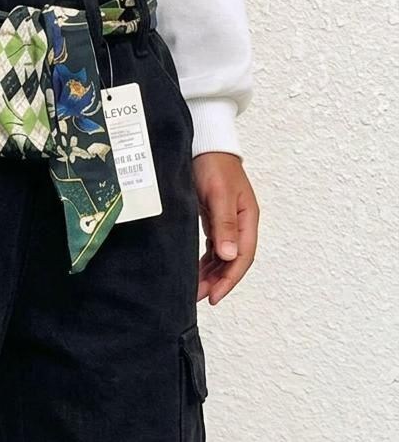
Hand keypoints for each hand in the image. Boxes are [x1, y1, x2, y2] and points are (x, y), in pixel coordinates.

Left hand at [193, 152, 259, 304]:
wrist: (204, 144)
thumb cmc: (212, 164)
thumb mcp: (219, 194)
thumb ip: (224, 224)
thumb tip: (230, 256)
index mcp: (248, 218)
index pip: (243, 257)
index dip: (229, 280)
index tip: (214, 296)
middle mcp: (241, 223)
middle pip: (233, 261)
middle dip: (218, 282)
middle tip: (198, 297)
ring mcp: (228, 223)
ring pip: (222, 257)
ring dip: (211, 275)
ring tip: (194, 290)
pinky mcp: (215, 221)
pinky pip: (213, 249)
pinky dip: (205, 263)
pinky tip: (195, 272)